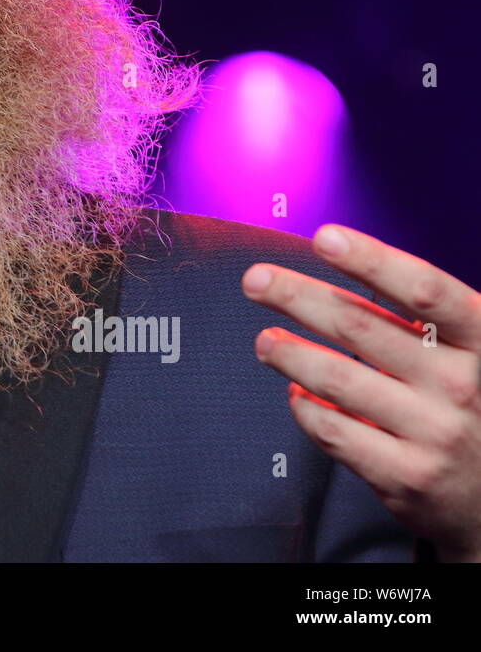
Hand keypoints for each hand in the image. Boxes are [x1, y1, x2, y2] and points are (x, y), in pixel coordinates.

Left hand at [241, 224, 480, 560]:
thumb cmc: (478, 402)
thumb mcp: (474, 350)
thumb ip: (427, 314)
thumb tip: (348, 260)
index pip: (423, 289)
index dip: (371, 260)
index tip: (324, 238)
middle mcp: (462, 385)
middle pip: (359, 326)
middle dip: (296, 296)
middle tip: (256, 281)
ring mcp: (434, 433)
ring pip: (335, 378)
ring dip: (289, 352)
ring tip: (266, 341)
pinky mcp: (406, 477)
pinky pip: (332, 430)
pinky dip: (304, 406)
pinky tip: (297, 392)